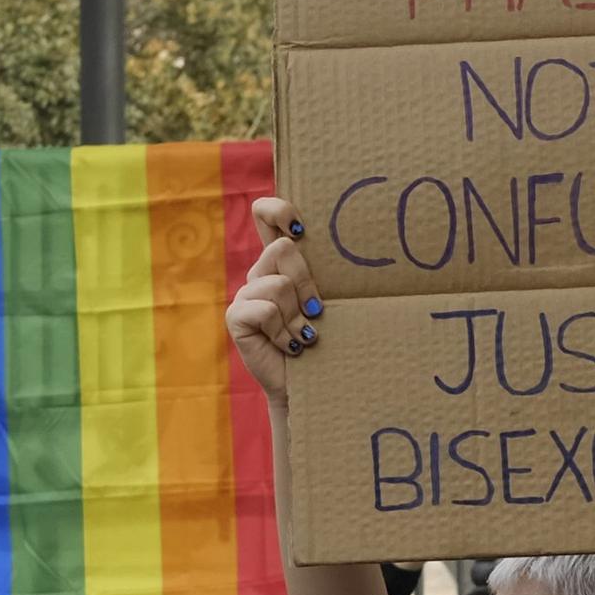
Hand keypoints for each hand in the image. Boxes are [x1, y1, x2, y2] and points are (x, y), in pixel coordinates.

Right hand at [224, 198, 323, 408]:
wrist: (310, 385)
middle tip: (315, 311)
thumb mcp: (329, 302)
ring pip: (279, 286)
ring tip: (302, 337)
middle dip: (306, 282)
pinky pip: (265, 311)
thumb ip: (325, 275)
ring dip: (297, 318)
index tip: (301, 227)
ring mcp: (245, 294)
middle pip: (283, 249)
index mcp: (280, 262)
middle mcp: (259, 273)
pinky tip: (289, 347)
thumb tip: (358, 246)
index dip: (278, 209)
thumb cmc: (327, 342)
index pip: (265, 214)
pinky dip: (283, 333)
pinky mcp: (236, 316)